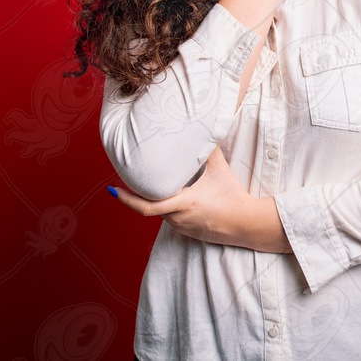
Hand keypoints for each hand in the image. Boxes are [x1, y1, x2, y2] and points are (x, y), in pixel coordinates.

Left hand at [109, 147, 289, 252]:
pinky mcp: (188, 232)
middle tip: (130, 180)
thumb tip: (204, 128)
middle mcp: (178, 218)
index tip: (113, 190)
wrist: (247, 224)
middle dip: (141, 195)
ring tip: (153, 186)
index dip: (127, 199)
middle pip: (151, 207)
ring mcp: (182, 227)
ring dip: (157, 201)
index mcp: (183, 203)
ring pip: (161, 214)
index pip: (147, 206)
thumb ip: (210, 150)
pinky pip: (172, 219)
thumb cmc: (233, 197)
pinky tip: (174, 198)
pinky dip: (169, 208)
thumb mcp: (220, 170)